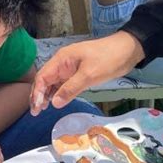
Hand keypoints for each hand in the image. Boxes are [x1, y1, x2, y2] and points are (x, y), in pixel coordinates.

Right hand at [30, 31, 144, 115]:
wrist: (127, 50)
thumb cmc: (108, 59)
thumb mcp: (89, 75)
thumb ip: (70, 89)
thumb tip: (54, 103)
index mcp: (61, 59)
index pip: (42, 77)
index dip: (37, 92)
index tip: (37, 108)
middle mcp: (62, 63)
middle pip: (44, 80)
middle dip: (38, 95)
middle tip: (35, 112)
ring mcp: (69, 68)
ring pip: (52, 83)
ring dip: (46, 95)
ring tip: (42, 109)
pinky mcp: (77, 73)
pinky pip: (62, 84)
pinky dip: (57, 93)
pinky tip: (54, 102)